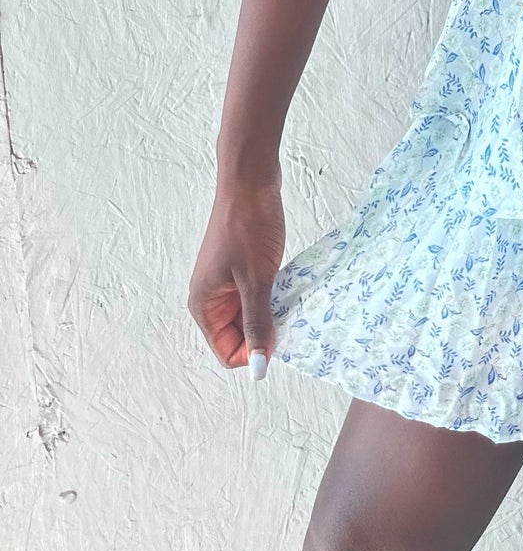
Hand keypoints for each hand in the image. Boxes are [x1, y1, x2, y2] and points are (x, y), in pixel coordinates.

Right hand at [188, 172, 285, 375]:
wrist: (250, 180)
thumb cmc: (248, 226)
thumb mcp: (256, 279)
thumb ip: (258, 325)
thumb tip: (257, 370)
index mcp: (204, 306)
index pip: (228, 352)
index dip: (256, 350)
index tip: (282, 331)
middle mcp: (210, 298)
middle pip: (239, 335)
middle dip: (265, 329)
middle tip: (289, 310)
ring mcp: (224, 281)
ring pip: (250, 314)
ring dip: (270, 310)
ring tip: (288, 292)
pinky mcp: (239, 267)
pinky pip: (256, 294)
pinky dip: (272, 292)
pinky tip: (287, 280)